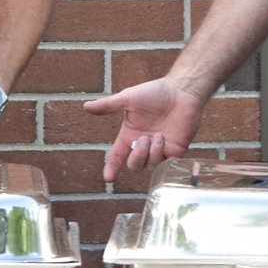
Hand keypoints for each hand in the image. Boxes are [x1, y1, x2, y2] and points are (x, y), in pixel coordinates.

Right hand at [85, 78, 206, 183]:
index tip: (108, 178)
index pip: (117, 156)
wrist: (181, 90)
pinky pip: (167, 164)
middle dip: (137, 156)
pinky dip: (164, 157)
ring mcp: (160, 149)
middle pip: (134, 165)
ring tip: (159, 136)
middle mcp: (143, 145)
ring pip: (150, 167)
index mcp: (130, 135)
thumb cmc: (155, 92)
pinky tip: (165, 141)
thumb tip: (86, 106)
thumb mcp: (128, 98)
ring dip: (152, 154)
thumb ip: (108, 105)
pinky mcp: (176, 149)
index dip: (112, 167)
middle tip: (144, 139)